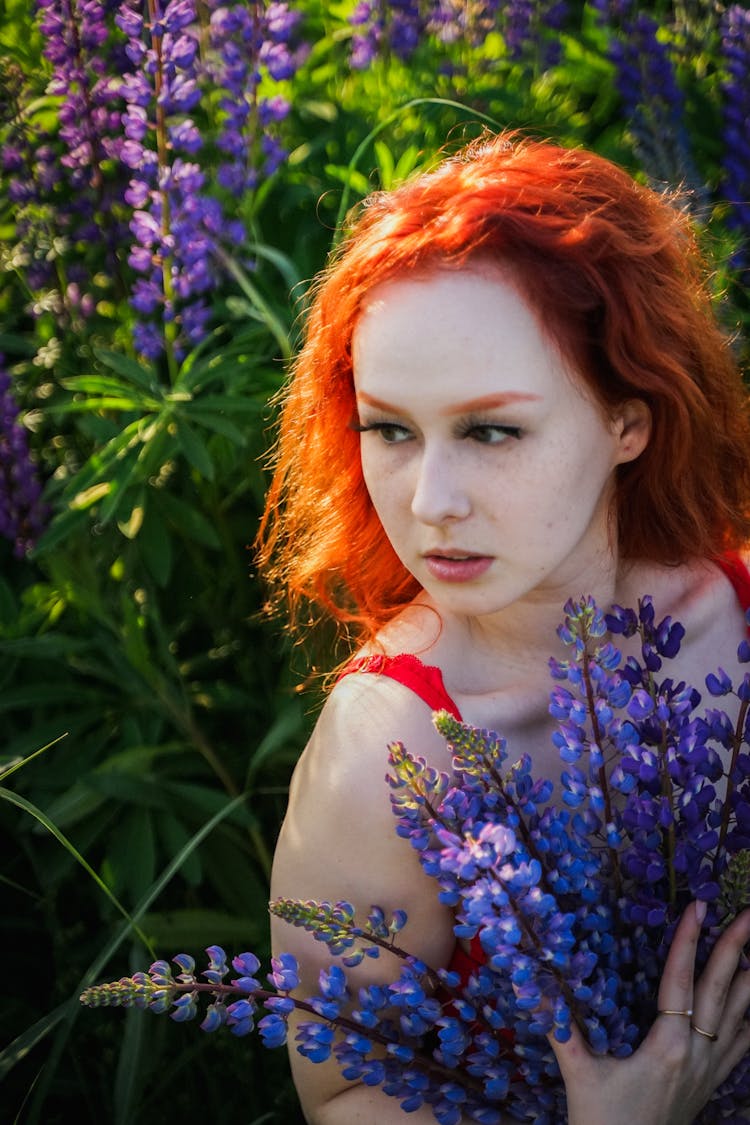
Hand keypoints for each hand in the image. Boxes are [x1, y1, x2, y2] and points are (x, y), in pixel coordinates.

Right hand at [549, 903, 749, 1124]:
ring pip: (740, 1015)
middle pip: (721, 991)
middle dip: (735, 947)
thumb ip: (560, 1027)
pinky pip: (741, 1045)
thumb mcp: (578, 1073)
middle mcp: (696, 1055)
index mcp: (667, 1047)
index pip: (680, 980)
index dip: (689, 941)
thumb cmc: (601, 1122)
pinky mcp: (711, 1083)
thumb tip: (532, 984)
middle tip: (748, 913)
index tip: (699, 907)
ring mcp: (709, 1071)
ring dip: (748, 977)